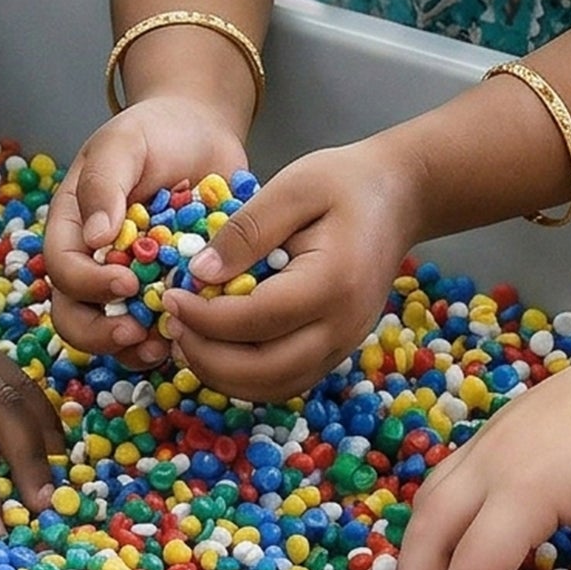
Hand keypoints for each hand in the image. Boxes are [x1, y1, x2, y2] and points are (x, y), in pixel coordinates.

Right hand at [43, 94, 249, 364]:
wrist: (201, 134)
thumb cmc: (155, 133)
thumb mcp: (123, 143)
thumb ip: (104, 183)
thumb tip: (96, 238)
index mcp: (72, 228)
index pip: (63, 269)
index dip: (88, 284)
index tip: (125, 283)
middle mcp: (93, 262)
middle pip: (75, 315)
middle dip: (100, 332)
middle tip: (135, 333)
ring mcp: (129, 283)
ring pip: (112, 333)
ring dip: (132, 349)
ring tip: (164, 346)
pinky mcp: (166, 293)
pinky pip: (157, 332)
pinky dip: (169, 341)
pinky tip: (190, 337)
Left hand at [158, 138, 417, 403]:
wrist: (400, 198)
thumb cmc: (346, 183)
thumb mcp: (293, 187)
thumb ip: (245, 231)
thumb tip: (198, 274)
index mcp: (331, 284)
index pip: (254, 320)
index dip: (203, 317)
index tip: (170, 296)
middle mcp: (341, 327)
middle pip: (263, 371)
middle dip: (207, 356)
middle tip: (172, 326)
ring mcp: (343, 344)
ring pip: (274, 386)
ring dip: (223, 374)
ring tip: (188, 339)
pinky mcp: (337, 349)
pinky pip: (286, 380)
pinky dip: (246, 377)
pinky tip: (218, 348)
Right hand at [393, 324, 570, 569]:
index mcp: (523, 492)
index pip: (470, 569)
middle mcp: (489, 463)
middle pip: (425, 534)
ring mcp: (487, 440)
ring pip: (426, 502)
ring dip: (418, 553)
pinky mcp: (496, 428)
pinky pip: (445, 478)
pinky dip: (435, 519)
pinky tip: (458, 541)